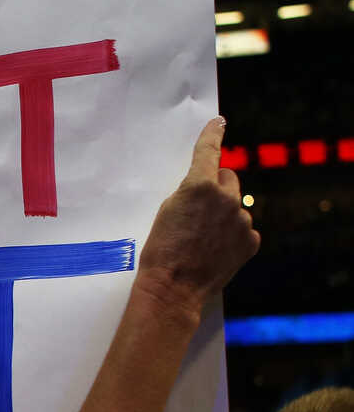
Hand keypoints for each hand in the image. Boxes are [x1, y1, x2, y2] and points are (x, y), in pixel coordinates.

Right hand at [136, 117, 259, 319]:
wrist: (173, 288)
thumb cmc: (161, 250)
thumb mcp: (167, 210)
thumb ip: (190, 192)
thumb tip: (205, 188)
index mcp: (200, 186)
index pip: (209, 151)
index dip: (213, 134)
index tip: (219, 123)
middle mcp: (226, 198)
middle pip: (229, 178)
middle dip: (217, 187)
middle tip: (199, 209)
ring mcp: (242, 220)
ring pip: (235, 206)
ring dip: (223, 215)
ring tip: (202, 239)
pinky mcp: (251, 240)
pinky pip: (243, 229)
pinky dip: (231, 235)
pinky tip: (214, 250)